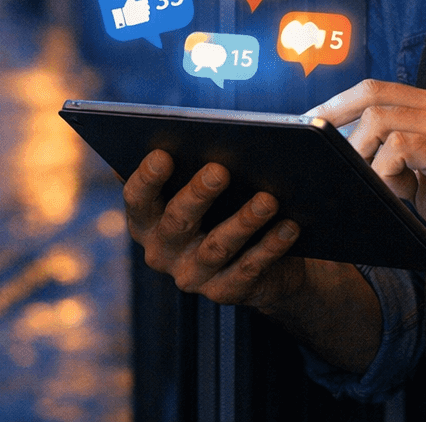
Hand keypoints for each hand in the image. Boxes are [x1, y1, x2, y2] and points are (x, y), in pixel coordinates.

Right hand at [122, 149, 304, 309]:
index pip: (137, 199)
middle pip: (177, 221)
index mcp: (147, 220)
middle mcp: (162, 251)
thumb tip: (202, 133)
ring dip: (244, 221)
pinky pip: (249, 269)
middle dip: (198, 194)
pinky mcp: (224, 292)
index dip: (147, 178)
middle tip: (220, 170)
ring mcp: (192, 275)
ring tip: (268, 199)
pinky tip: (289, 226)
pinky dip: (271, 247)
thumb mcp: (205, 187)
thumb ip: (193, 163)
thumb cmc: (226, 205)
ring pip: (217, 246)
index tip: (163, 154)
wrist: (260, 260)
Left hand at [307, 79, 425, 257]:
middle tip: (313, 144)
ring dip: (359, 151)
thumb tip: (350, 164)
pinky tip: (393, 192)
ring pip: (380, 119)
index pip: (375, 89)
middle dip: (333, 117)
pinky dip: (383, 169)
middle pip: (371, 94)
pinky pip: (401, 147)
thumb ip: (397, 160)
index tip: (310, 121)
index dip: (337, 102)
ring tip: (364, 180)